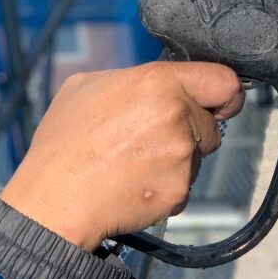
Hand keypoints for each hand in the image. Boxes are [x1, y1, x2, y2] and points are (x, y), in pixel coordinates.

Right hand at [0, 62, 244, 250]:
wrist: (54, 200)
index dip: (223, 95)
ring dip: (176, 161)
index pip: (223, 81)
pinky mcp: (179, 190)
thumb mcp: (87, 86)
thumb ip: (133, 78)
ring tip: (133, 164)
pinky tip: (134, 184)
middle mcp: (176, 116)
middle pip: (212, 124)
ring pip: (197, 156)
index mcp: (157, 82)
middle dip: (192, 132)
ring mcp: (181, 156)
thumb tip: (158, 83)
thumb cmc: (64, 144)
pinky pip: (184, 186)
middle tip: (150, 141)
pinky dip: (165, 187)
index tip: (219, 105)